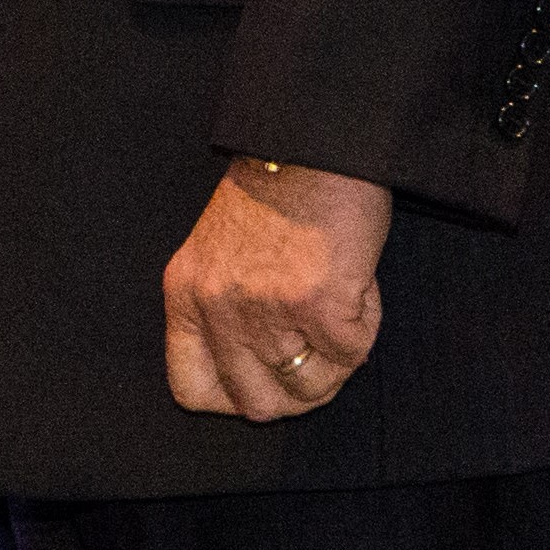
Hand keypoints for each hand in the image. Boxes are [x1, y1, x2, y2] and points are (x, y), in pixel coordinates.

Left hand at [163, 156, 391, 419]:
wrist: (310, 145)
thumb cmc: (272, 194)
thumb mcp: (217, 254)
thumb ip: (222, 311)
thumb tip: (259, 376)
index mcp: (185, 294)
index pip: (191, 388)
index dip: (233, 397)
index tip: (264, 381)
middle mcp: (218, 308)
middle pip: (256, 404)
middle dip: (296, 393)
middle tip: (319, 358)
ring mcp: (266, 309)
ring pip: (309, 387)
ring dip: (335, 363)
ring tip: (338, 315)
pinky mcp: (318, 304)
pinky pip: (352, 355)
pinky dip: (364, 328)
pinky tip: (357, 288)